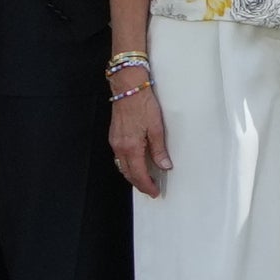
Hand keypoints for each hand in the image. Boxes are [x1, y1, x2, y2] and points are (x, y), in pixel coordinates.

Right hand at [106, 56, 167, 198]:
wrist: (128, 88)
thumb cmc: (144, 105)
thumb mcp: (157, 128)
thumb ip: (159, 149)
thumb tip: (164, 166)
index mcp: (131, 147)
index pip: (138, 173)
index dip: (146, 184)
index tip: (154, 192)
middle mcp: (119, 147)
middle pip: (127, 173)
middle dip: (139, 183)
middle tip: (151, 189)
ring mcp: (114, 142)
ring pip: (122, 166)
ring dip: (132, 175)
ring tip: (145, 180)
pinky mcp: (114, 136)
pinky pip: (119, 157)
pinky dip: (127, 164)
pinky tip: (136, 164)